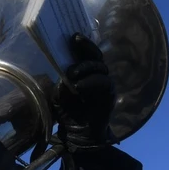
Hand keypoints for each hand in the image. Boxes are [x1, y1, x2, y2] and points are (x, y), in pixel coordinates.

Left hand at [55, 33, 115, 150]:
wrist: (78, 134)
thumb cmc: (68, 113)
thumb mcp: (59, 94)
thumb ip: (62, 81)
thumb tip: (65, 69)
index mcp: (84, 72)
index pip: (86, 53)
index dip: (82, 43)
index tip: (73, 35)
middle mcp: (96, 74)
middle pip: (96, 55)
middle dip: (86, 47)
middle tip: (75, 41)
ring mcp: (105, 83)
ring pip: (100, 67)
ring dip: (85, 67)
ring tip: (72, 74)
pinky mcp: (109, 94)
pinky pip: (103, 82)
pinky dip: (90, 82)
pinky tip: (78, 86)